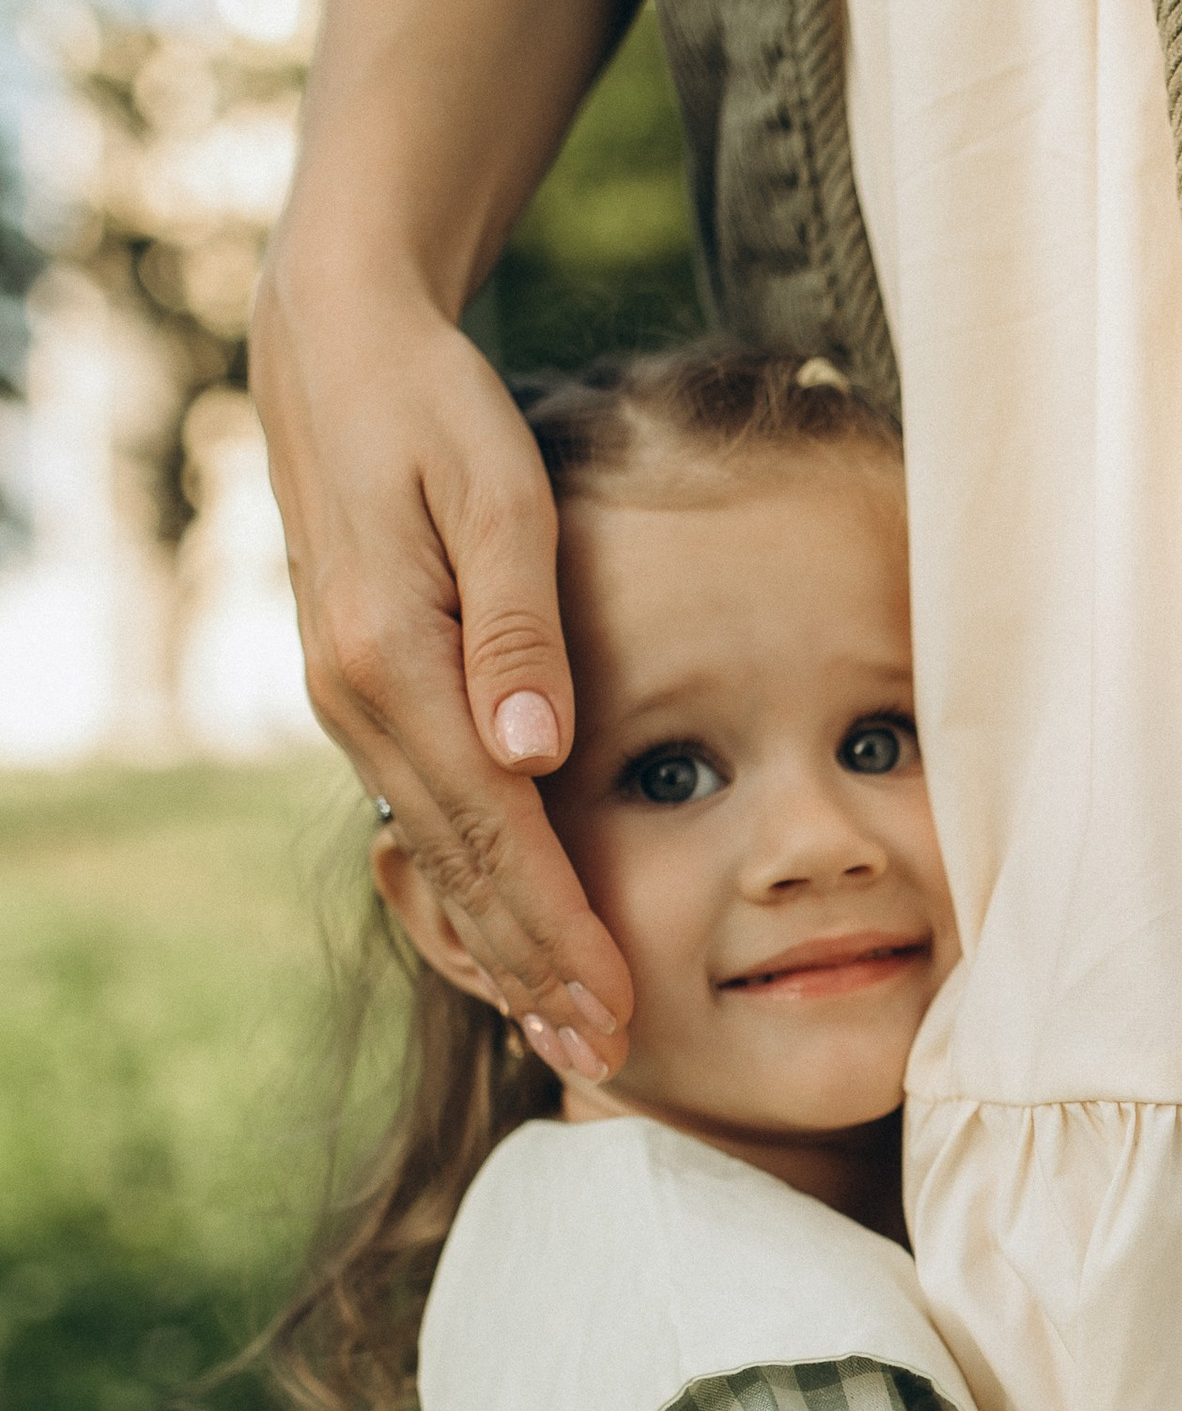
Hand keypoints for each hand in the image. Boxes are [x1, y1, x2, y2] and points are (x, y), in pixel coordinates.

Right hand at [251, 248, 633, 1078]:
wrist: (337, 349)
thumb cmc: (438, 404)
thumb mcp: (497, 488)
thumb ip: (521, 625)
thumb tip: (539, 756)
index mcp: (393, 661)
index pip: (494, 831)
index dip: (557, 931)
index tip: (615, 1008)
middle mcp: (357, 702)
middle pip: (459, 871)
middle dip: (533, 974)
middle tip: (606, 1060)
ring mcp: (351, 705)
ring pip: (436, 859)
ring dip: (501, 952)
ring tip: (567, 1035)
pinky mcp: (365, 696)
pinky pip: (424, 822)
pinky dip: (472, 893)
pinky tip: (513, 944)